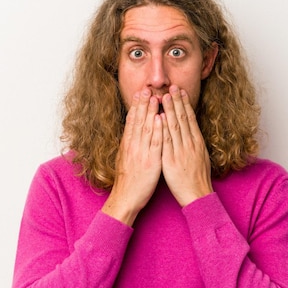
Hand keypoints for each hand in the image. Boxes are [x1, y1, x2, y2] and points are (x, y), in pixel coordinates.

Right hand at [102, 89, 162, 225]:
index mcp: (127, 145)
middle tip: (146, 88)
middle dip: (143, 104)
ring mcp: (141, 153)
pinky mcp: (151, 162)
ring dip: (151, 112)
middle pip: (138, 121)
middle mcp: (133, 146)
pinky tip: (161, 119)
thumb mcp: (125, 159)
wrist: (125, 198)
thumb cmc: (128, 181)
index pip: (132, 121)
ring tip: (155, 97)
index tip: (140, 93)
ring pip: (147, 128)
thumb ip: (130, 146)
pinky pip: (155, 143)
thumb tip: (133, 133)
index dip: (136, 106)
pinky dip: (158, 130)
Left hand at [161, 85, 212, 206]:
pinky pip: (167, 141)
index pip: (190, 119)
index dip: (185, 104)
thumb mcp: (200, 157)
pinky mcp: (172, 160)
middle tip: (172, 86)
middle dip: (177, 101)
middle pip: (183, 118)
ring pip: (175, 126)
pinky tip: (160, 117)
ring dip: (170, 109)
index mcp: (197, 143)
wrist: (198, 196)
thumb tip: (192, 133)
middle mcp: (190, 144)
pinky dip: (164, 128)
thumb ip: (194, 144)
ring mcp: (181, 151)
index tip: (180, 91)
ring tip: (165, 95)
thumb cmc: (197, 179)